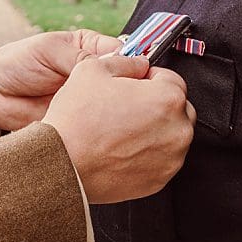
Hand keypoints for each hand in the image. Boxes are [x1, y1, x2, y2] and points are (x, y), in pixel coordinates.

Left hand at [0, 30, 124, 131]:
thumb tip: (111, 65)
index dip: (134, 64)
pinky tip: (103, 129)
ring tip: (115, 113)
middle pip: (124, 82)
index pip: (124, 54)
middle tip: (129, 96)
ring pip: (114, 105)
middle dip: (129, 89)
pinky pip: (98, 126)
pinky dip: (102, 128)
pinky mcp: (81, 122)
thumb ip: (80, 57)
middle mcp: (94, 75)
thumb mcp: (50, 50)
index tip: (141, 74)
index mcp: (91, 49)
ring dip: (116, 110)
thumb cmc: (17, 63)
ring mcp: (89, 100)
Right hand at [43, 55, 193, 203]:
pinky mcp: (160, 180)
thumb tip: (138, 64)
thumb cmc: (76, 121)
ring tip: (120, 131)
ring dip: (153, 130)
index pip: (172, 79)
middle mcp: (178, 131)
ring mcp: (171, 159)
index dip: (149, 78)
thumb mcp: (92, 70)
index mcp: (168, 99)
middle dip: (156, 105)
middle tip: (126, 108)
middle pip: (176, 109)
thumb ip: (125, 61)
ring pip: (170, 136)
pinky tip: (121, 150)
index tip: (134, 85)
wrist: (63, 165)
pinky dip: (146, 155)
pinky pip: (160, 160)